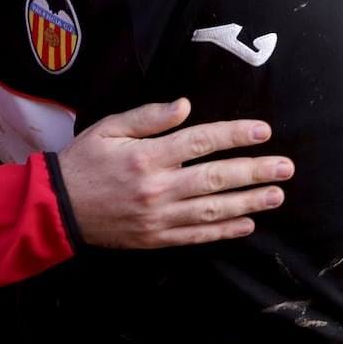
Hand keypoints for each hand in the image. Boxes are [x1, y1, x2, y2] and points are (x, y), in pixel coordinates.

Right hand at [56, 98, 291, 248]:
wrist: (57, 207)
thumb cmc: (83, 161)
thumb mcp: (109, 127)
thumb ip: (148, 117)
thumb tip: (184, 105)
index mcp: (147, 155)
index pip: (201, 141)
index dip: (234, 135)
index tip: (262, 131)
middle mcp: (158, 187)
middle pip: (216, 177)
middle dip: (255, 171)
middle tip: (285, 167)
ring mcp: (159, 216)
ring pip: (213, 209)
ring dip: (249, 202)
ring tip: (276, 195)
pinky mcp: (156, 238)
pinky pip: (197, 235)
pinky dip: (224, 231)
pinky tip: (247, 224)